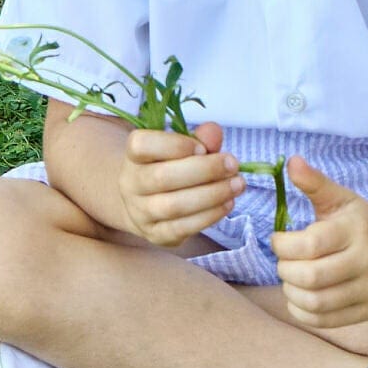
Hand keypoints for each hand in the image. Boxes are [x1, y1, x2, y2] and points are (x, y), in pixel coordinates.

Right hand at [117, 119, 240, 248]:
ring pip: (174, 206)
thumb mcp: (181, 148)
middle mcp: (131, 184)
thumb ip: (199, 139)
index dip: (175, 145)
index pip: (142, 145)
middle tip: (233, 165)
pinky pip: (182, 228)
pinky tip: (228, 203)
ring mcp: (141, 213)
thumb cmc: (169, 168)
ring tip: (237, 185)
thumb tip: (214, 132)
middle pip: (162, 177)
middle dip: (204, 170)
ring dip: (212, 195)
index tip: (202, 148)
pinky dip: (209, 216)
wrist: (145, 204)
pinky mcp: (156, 235)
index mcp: (134, 156)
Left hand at [271, 158, 367, 330]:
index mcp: (357, 230)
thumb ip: (315, 183)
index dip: (283, 245)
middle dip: (285, 270)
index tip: (278, 239)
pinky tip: (298, 298)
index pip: (310, 245)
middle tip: (283, 262)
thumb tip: (290, 161)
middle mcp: (366, 262)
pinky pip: (326, 321)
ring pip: (317, 303)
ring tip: (290, 279)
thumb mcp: (343, 198)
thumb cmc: (366, 221)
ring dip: (291, 293)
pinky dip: (304, 313)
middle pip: (311, 277)